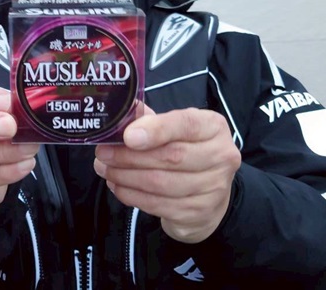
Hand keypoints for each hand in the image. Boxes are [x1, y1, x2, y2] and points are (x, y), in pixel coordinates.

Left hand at [94, 104, 240, 243]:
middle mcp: (221, 156)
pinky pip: (158, 205)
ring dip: (126, 177)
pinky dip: (132, 196)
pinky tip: (118, 186)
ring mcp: (213, 188)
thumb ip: (150, 119)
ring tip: (105, 170)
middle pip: (171, 156)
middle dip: (130, 156)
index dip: (156, 129)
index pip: (186, 124)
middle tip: (103, 153)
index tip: (128, 136)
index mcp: (214, 127)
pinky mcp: (199, 213)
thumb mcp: (174, 129)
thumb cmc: (186, 151)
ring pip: (161, 183)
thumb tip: (121, 113)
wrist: (209, 195)